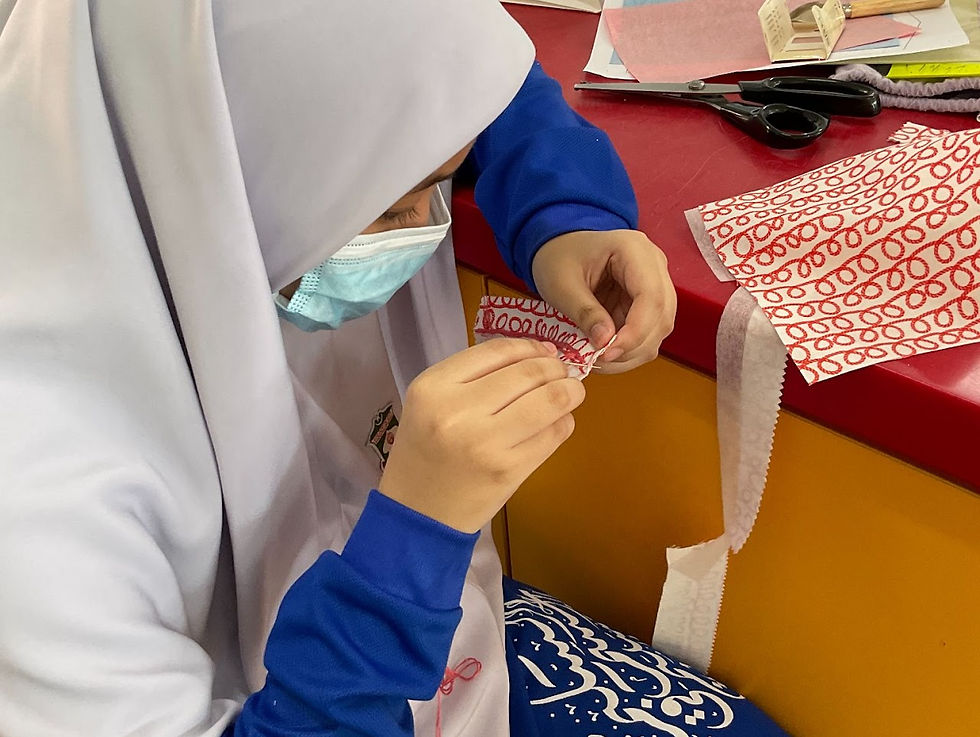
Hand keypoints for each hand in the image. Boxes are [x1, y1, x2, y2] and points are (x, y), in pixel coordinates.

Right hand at [378, 338, 584, 532]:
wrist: (417, 513)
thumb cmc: (427, 451)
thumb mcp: (433, 402)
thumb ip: (477, 375)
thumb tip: (542, 353)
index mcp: (433, 386)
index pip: (499, 349)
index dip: (531, 346)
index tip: (545, 353)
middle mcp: (457, 410)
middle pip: (529, 371)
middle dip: (556, 368)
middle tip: (562, 373)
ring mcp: (485, 442)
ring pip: (550, 399)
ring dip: (570, 391)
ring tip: (570, 392)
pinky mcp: (509, 470)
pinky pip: (553, 434)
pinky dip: (564, 422)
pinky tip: (556, 423)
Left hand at [531, 230, 675, 372]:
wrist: (559, 249)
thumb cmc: (558, 258)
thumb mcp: (562, 285)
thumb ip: (585, 313)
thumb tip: (606, 344)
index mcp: (634, 249)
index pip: (651, 297)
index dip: (635, 331)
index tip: (608, 352)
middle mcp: (654, 265)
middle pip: (662, 316)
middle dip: (633, 346)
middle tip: (601, 360)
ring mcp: (655, 284)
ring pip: (659, 329)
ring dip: (633, 352)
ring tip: (599, 359)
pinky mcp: (649, 303)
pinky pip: (649, 334)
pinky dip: (629, 350)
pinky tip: (606, 354)